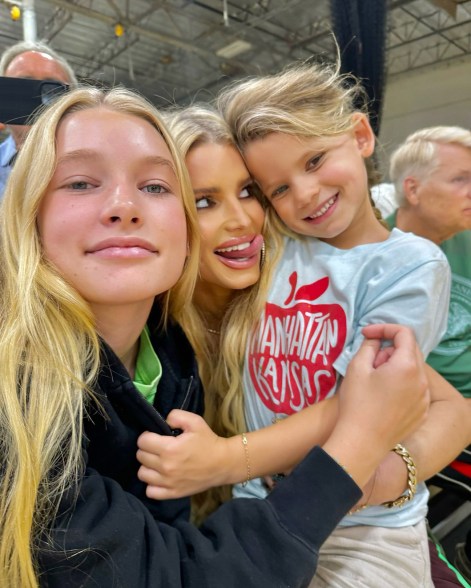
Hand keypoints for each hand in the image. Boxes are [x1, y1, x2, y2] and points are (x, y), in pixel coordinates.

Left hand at [137, 410, 229, 499]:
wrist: (223, 464)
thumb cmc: (208, 441)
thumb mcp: (195, 421)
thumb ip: (175, 416)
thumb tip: (163, 421)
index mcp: (169, 448)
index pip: (142, 441)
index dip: (147, 436)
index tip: (155, 435)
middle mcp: (166, 467)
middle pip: (140, 456)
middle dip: (147, 449)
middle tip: (158, 447)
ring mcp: (168, 482)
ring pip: (142, 474)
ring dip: (148, 466)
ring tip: (158, 461)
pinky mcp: (173, 493)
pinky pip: (150, 491)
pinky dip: (152, 484)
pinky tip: (160, 477)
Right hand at [339, 324, 428, 448]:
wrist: (362, 442)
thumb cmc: (357, 403)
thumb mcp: (357, 367)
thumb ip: (368, 346)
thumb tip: (376, 340)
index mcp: (407, 365)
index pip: (404, 333)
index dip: (384, 328)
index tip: (366, 334)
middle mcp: (422, 380)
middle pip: (410, 351)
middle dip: (390, 349)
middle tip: (370, 360)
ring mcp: (424, 398)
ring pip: (413, 370)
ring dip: (396, 366)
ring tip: (375, 380)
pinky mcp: (422, 412)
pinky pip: (415, 389)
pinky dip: (402, 384)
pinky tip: (384, 396)